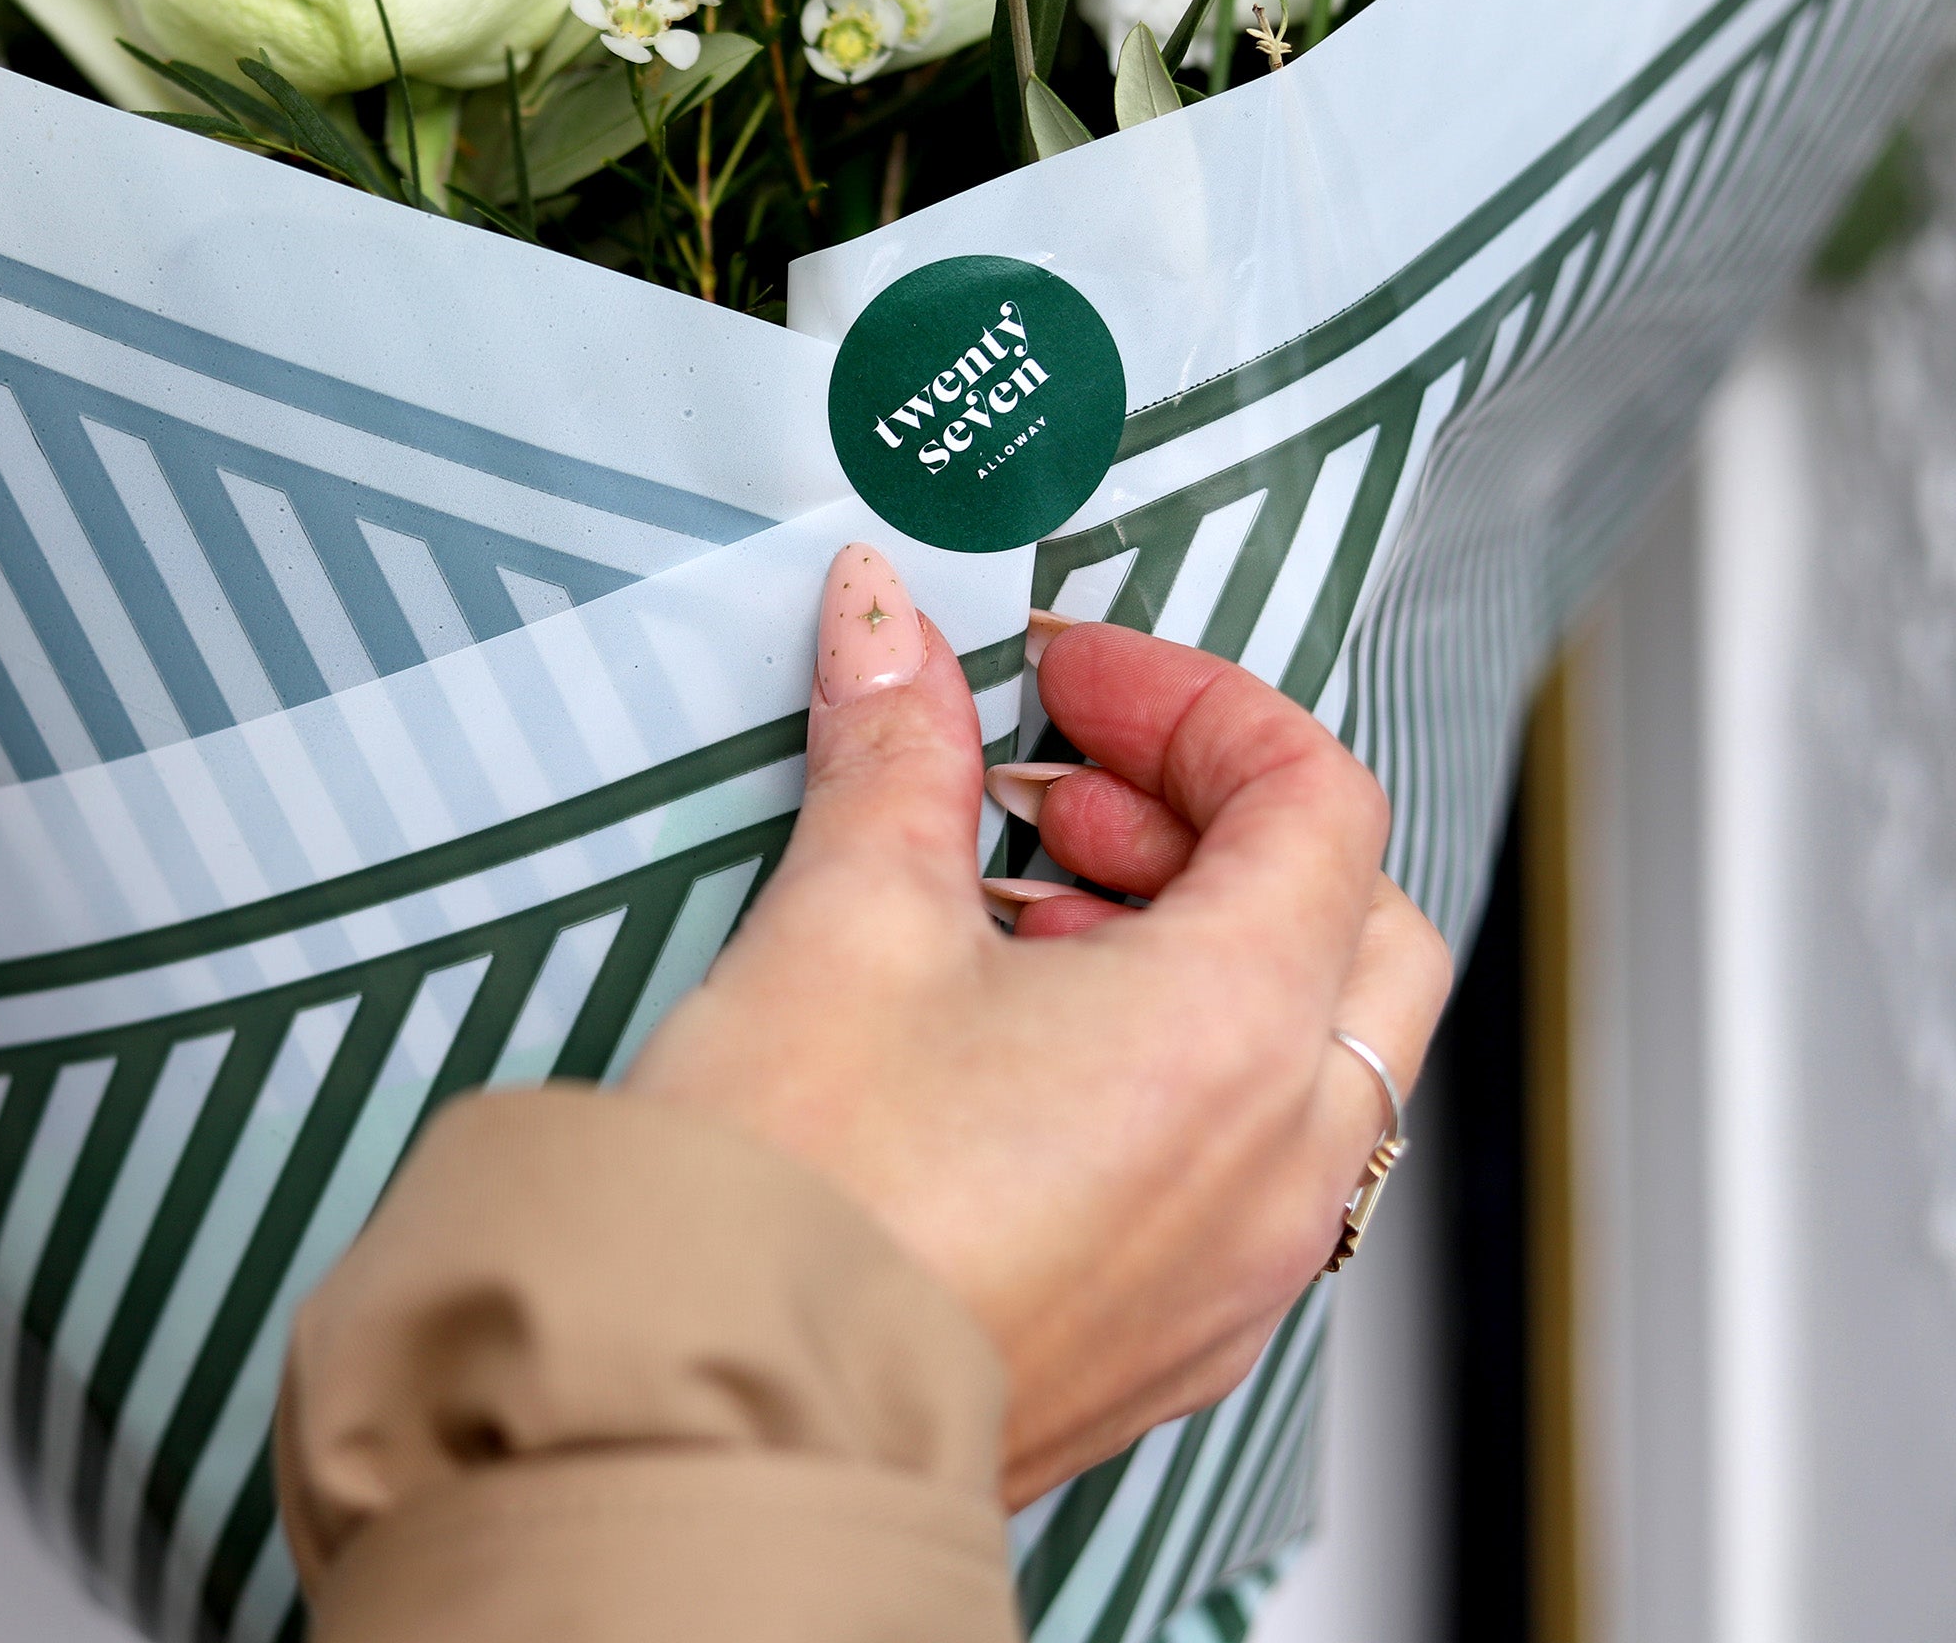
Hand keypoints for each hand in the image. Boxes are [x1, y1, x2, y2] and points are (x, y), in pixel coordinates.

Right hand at [625, 543, 1451, 1507]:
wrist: (715, 1437)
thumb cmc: (793, 1204)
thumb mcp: (847, 916)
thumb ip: (896, 747)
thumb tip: (887, 628)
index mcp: (1234, 1033)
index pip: (1312, 798)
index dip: (1191, 704)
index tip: (1073, 685)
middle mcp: (1279, 1162)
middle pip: (1351, 919)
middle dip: (1214, 819)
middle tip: (1063, 793)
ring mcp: (1241, 1263)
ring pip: (1311, 1045)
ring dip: (1198, 939)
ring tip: (1025, 911)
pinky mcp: (1178, 1331)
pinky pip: (1247, 1155)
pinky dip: (1179, 1060)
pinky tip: (1024, 1044)